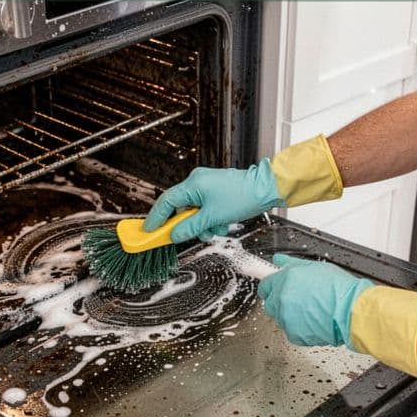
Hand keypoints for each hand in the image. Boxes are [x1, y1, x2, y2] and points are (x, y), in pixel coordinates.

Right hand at [143, 161, 283, 242]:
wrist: (266, 189)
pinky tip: (222, 223)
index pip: (166, 202)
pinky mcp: (216, 190)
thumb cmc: (243, 197)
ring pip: (194, 210)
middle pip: (181, 207)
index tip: (149, 231)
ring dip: (202, 224)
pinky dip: (211, 219)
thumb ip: (190, 227)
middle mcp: (197, 182)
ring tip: (215, 229)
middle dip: (187, 224)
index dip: (156, 218)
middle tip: (188, 235)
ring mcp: (207, 185)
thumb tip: (175, 235)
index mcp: (193, 184)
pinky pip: (205, 208)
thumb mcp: (213, 218)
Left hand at [257, 254, 373, 347]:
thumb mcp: (315, 267)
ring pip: (281, 318)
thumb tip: (279, 260)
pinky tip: (313, 321)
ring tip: (311, 310)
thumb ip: (292, 264)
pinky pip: (291, 331)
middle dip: (281, 301)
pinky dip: (300, 328)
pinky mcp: (294, 334)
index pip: (265, 286)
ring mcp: (286, 318)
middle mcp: (282, 299)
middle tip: (299, 299)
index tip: (277, 288)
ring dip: (290, 315)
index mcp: (285, 280)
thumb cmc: (338, 289)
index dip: (272, 287)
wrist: (351, 311)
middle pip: (270, 303)